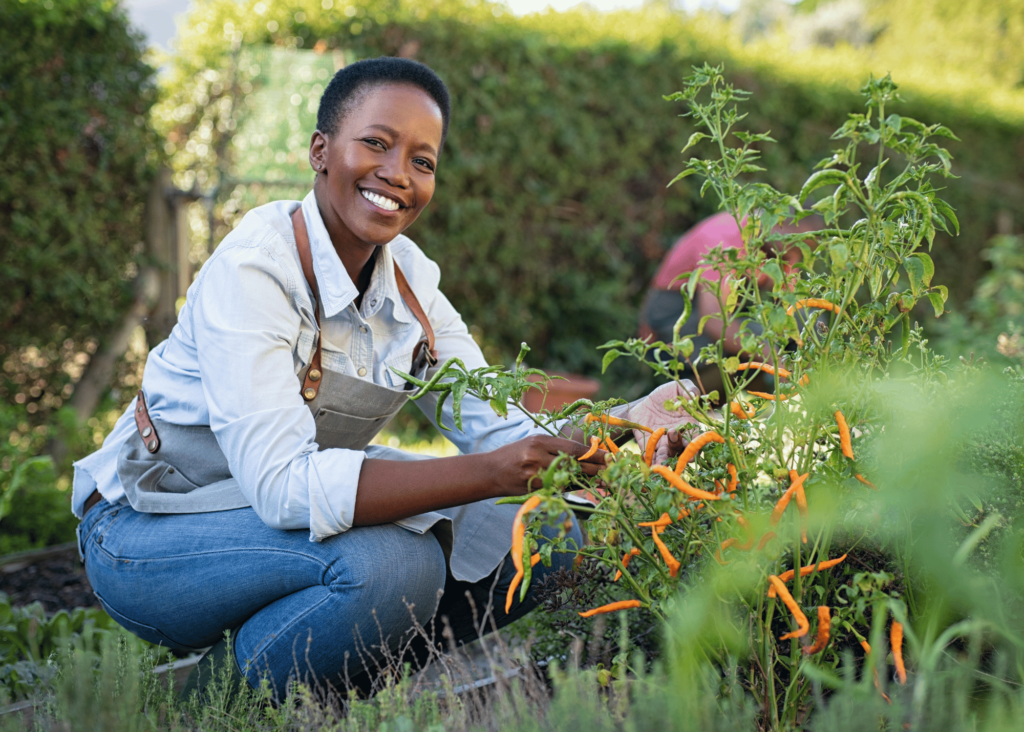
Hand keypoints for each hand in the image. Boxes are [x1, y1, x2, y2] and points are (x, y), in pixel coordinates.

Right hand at [490, 435, 606, 495]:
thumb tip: (584, 454)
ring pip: (568, 480)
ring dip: (585, 481)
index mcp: (539, 442)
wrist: (490, 472)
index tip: (610, 456)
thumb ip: (556, 447)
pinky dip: (570, 488)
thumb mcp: (533, 442)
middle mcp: (537, 458)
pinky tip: (578, 485)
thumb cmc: (514, 454)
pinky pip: (558, 490)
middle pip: (574, 465)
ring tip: (600, 479)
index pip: (573, 449)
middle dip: (595, 469)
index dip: (594, 454)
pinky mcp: (533, 491)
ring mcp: (535, 476)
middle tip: (611, 470)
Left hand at [627, 381, 698, 464]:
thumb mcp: (677, 388)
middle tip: (676, 444)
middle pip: (683, 449)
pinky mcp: (650, 446)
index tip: (694, 446)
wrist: (644, 403)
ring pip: (668, 456)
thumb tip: (694, 395)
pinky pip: (651, 456)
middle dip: (682, 452)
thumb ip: (688, 389)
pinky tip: (650, 463)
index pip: (695, 437)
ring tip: (662, 460)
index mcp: (688, 426)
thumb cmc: (666, 396)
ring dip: (666, 459)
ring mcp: (664, 444)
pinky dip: (651, 460)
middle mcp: (678, 438)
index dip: (696, 443)